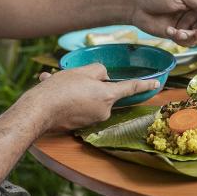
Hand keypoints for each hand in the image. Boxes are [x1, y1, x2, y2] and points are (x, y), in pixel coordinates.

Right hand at [22, 64, 158, 131]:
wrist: (39, 110)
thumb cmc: (61, 89)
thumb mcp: (82, 72)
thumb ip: (98, 71)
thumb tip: (102, 77)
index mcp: (108, 96)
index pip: (131, 87)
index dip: (145, 84)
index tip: (157, 83)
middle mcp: (104, 110)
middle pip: (105, 92)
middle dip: (91, 84)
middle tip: (71, 79)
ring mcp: (92, 119)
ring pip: (89, 98)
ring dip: (77, 90)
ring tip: (57, 84)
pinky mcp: (80, 124)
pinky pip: (79, 106)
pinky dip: (69, 99)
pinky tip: (53, 92)